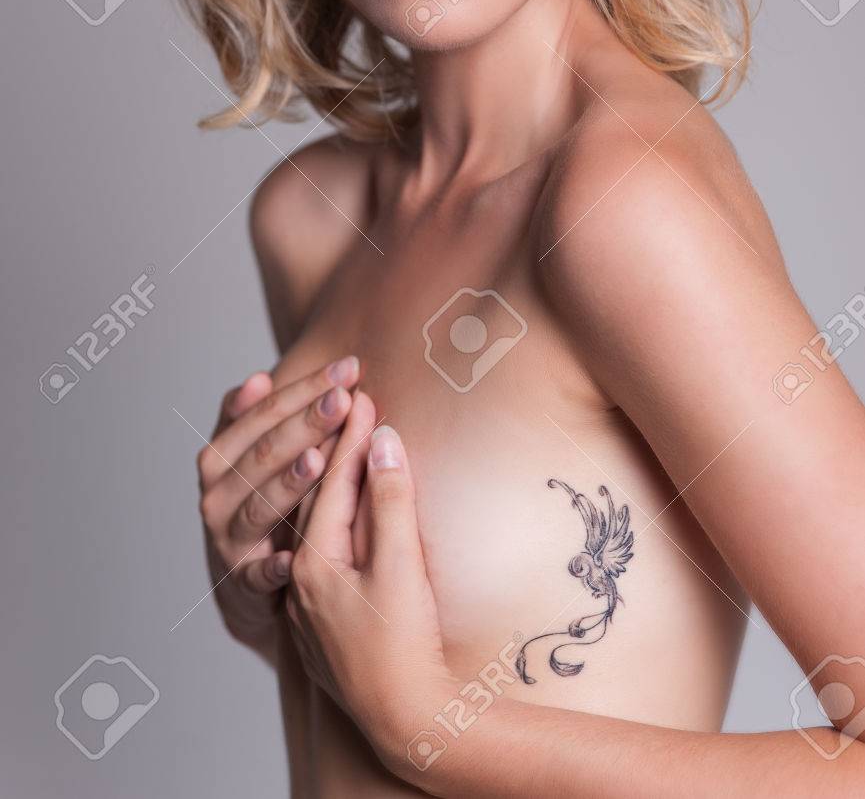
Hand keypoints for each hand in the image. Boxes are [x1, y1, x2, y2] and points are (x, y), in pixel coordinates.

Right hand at [197, 354, 360, 648]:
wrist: (248, 583)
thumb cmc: (262, 500)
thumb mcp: (252, 457)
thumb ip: (255, 418)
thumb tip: (258, 378)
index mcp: (221, 456)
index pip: (265, 413)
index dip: (305, 388)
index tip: (348, 369)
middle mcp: (217, 493)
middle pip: (264, 453)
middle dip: (306, 424)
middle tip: (344, 400)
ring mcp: (228, 537)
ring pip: (260, 505)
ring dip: (290, 483)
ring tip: (320, 460)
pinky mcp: (242, 581)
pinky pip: (256, 574)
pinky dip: (271, 567)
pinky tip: (291, 558)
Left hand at [284, 391, 454, 772]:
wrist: (407, 722)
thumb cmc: (405, 647)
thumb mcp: (403, 566)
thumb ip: (391, 500)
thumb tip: (382, 441)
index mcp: (316, 562)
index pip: (333, 481)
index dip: (351, 435)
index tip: (365, 394)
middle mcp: (303, 580)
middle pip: (314, 498)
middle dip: (332, 447)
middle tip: (351, 401)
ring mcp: (312, 603)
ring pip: (314, 524)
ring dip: (331, 481)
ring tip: (345, 443)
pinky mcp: (327, 621)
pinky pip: (322, 549)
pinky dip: (332, 516)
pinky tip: (345, 508)